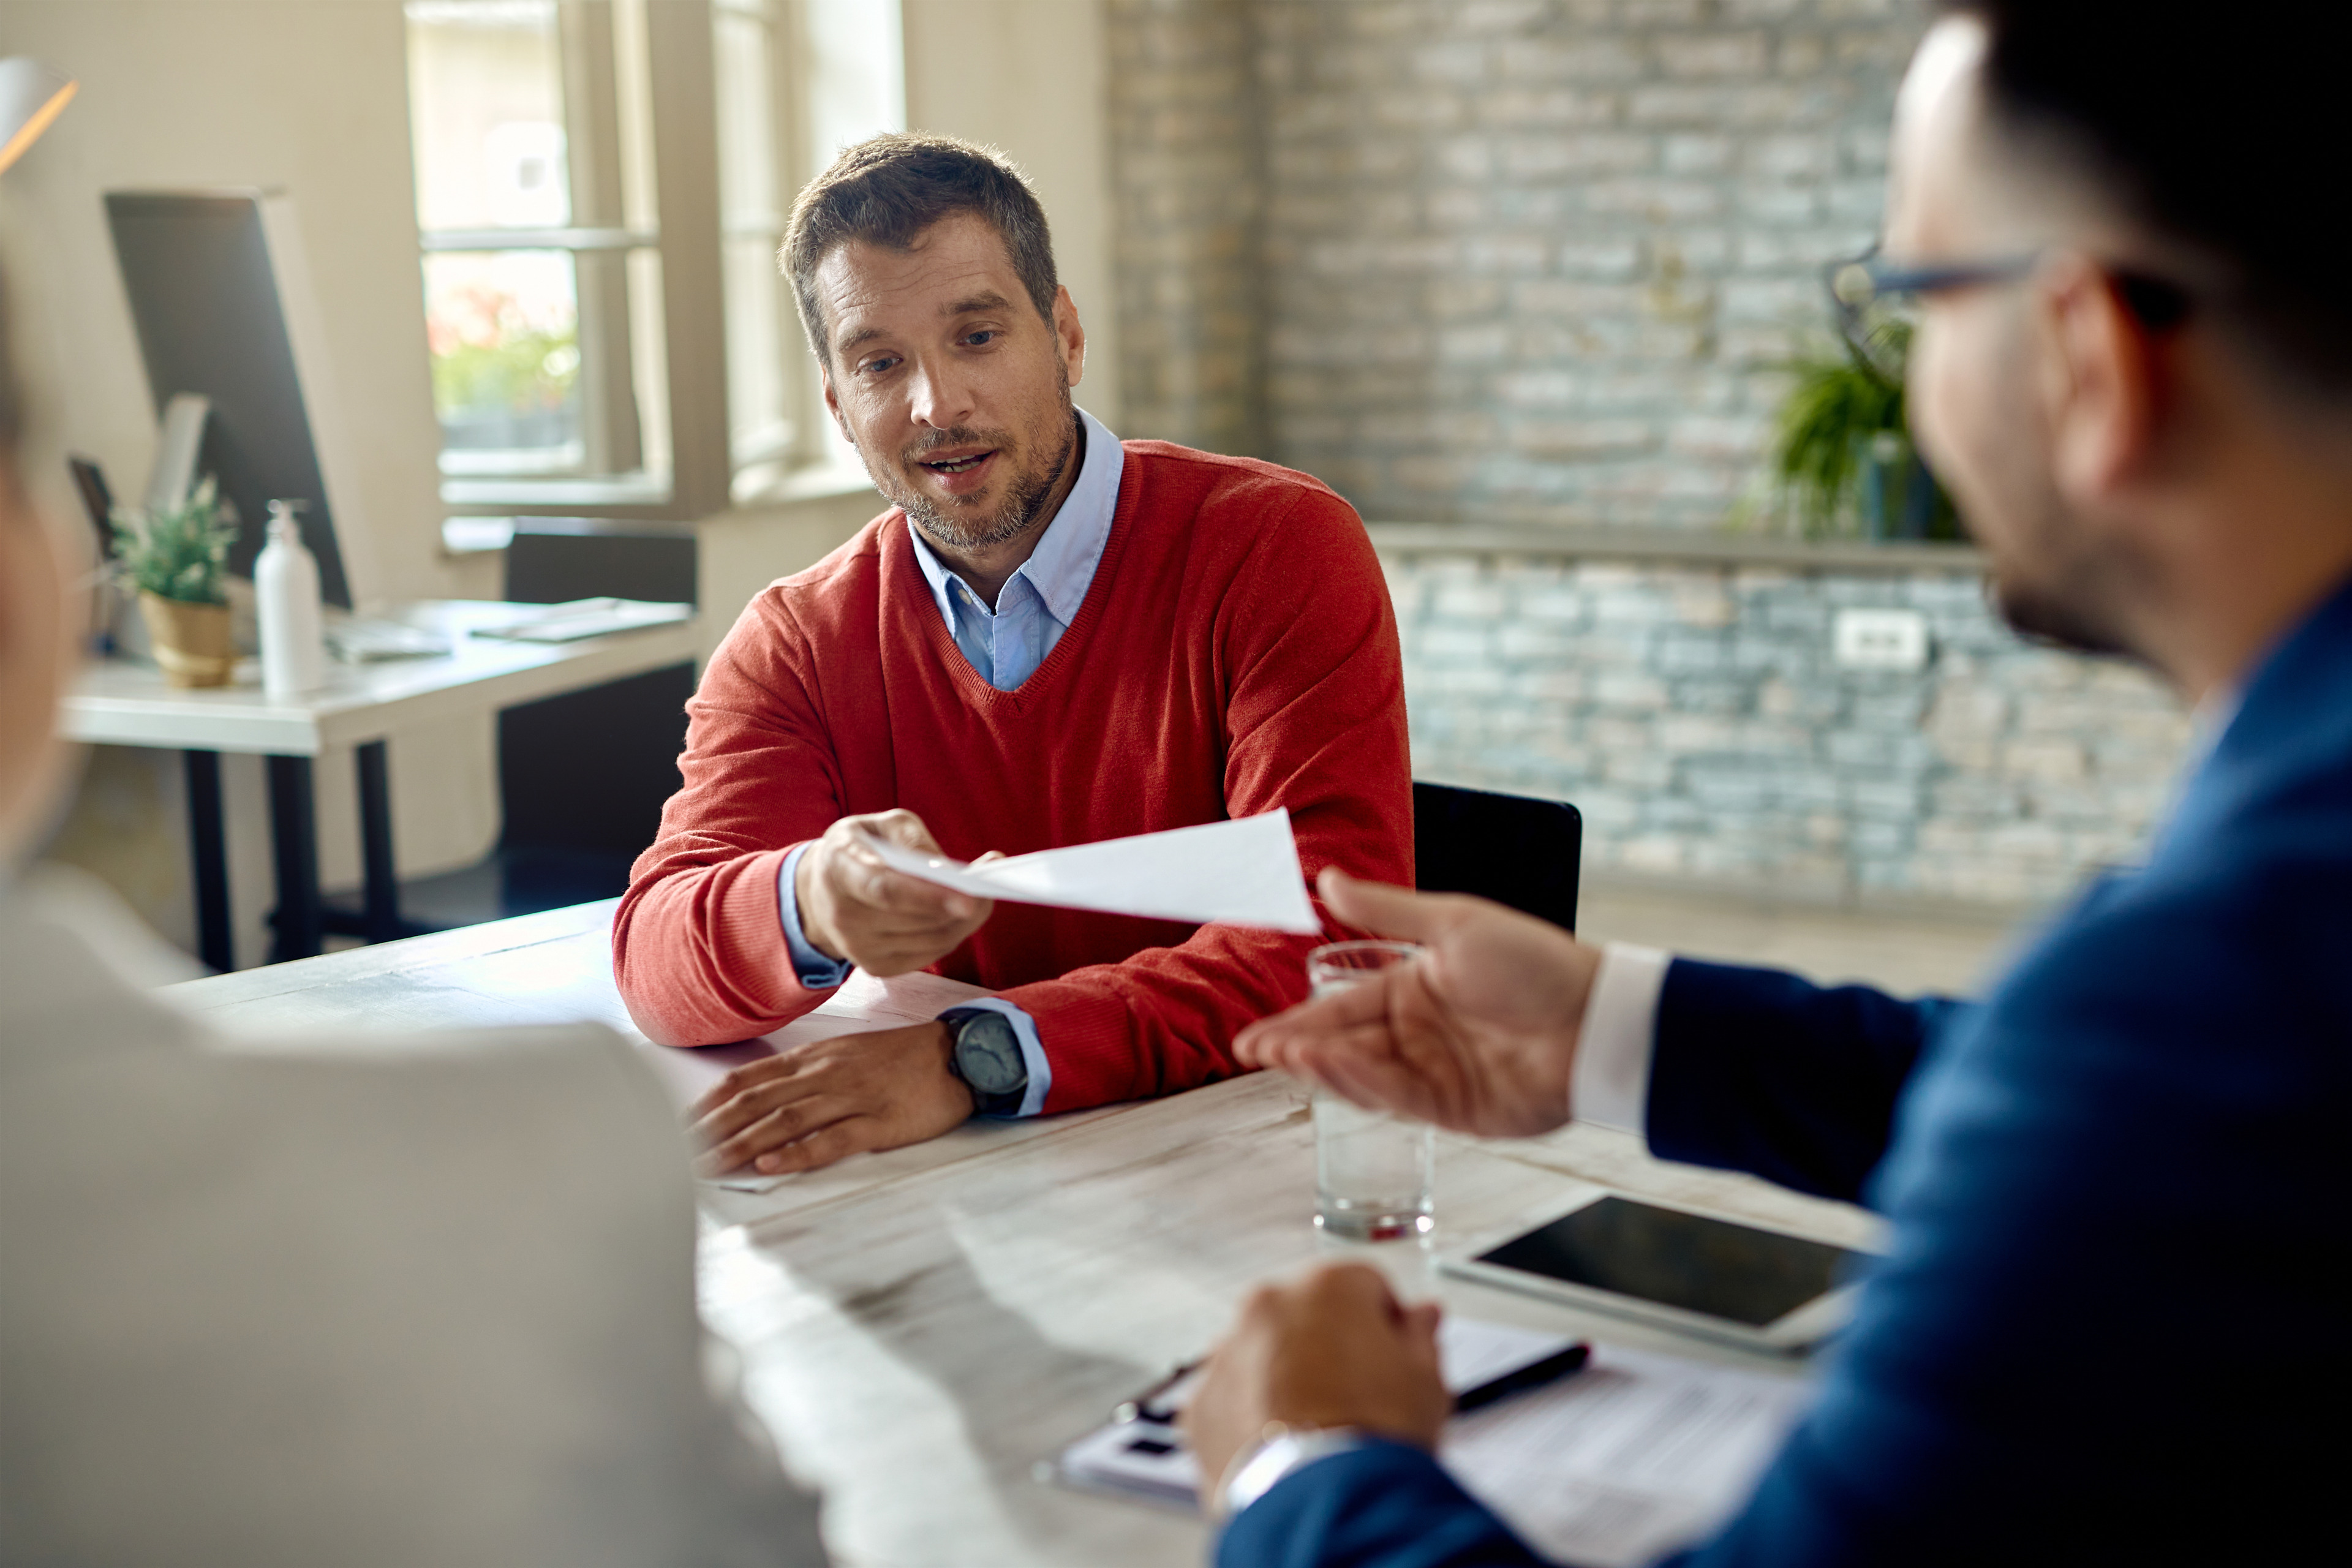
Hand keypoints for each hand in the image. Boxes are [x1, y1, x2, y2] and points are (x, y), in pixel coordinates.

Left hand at [688, 1021, 974, 1175]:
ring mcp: (851, 1097)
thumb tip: (761, 1099)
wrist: (958, 1054)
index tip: (679, 1125)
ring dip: (743, 1143)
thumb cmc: (899, 1058)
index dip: (710, 1103)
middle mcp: (824, 1073)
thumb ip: (804, 1074)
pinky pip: (832, 1138)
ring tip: (711, 1165)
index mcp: (813, 1057)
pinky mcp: (879, 1122)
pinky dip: (799, 1153)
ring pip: (786, 1120)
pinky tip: (772, 1165)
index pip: (748, 1078)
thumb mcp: (844, 1054)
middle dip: (714, 1128)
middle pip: (757, 1100)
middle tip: (679, 1153)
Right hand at [795, 809, 997, 975]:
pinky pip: (930, 953)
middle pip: (915, 920)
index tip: (969, 896)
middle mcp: (843, 915)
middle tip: (991, 882)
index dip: (928, 896)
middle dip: (961, 904)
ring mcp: (858, 948)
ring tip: (981, 893)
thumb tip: (946, 869)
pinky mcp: (877, 967)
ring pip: (931, 940)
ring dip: (964, 919)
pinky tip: (958, 912)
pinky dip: (953, 933)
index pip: (885, 889)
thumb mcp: (881, 825)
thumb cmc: (860, 849)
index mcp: (839, 867)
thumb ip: (912, 838)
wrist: (820, 890)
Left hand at [1182, 1263, 1447, 1498]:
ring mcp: (1227, 1354)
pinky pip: (1230, 1399)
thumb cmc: (1376, 1437)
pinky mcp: (1200, 1405)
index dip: (1385, 1323)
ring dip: (1285, 1377)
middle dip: (1329, 1345)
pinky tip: (1284, 1447)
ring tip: (1319, 1427)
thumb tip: (1420, 1319)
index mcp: (1328, 1287)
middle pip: (1306, 1315)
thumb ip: (1419, 1336)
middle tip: (1357, 1394)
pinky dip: (1250, 1417)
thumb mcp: (1425, 1379)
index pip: (1364, 1285)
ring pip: (1262, 1353)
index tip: (1392, 1352)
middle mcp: (1268, 1307)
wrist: (1325, 1503)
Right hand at [1234, 867, 1602, 1136]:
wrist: (1594, 1017)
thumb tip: (1327, 879)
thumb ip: (1385, 911)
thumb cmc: (1535, 963)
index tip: (1255, 1037)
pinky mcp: (1454, 1110)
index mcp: (1413, 990)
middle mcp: (1417, 1035)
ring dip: (1323, 1066)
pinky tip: (1335, 1065)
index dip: (1296, 1022)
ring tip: (1288, 1053)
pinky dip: (1361, 1083)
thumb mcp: (1453, 924)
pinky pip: (1396, 1098)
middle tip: (1255, 1051)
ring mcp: (1434, 1075)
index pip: (1341, 1009)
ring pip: (1362, 1076)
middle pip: (1343, 1047)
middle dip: (1298, 1050)